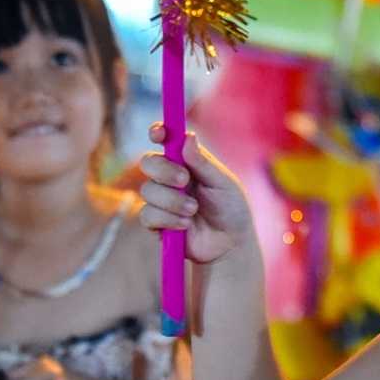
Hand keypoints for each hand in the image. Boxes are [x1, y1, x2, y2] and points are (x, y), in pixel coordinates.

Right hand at [138, 123, 255, 265]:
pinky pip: (148, 214)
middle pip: (148, 162)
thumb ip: (203, 162)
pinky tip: (185, 225)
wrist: (230, 246)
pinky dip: (168, 219)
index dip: (158, 133)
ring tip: (193, 210)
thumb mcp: (224, 183)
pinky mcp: (156, 222)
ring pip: (148, 190)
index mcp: (187, 162)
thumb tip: (188, 137)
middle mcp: (170, 178)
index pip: (166, 141)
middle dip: (164, 170)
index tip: (159, 134)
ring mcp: (162, 200)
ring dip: (172, 200)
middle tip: (184, 180)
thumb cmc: (231, 210)